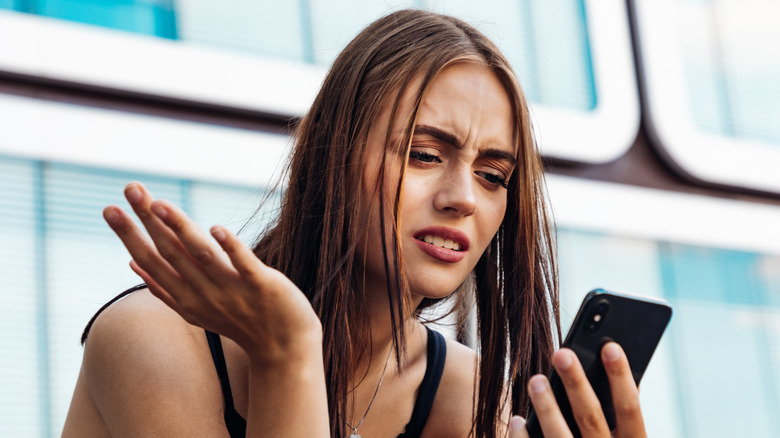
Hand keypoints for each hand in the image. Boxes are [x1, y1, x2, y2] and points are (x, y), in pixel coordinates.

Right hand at [103, 182, 321, 365]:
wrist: (283, 347)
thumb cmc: (238, 321)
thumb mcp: (194, 309)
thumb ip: (164, 288)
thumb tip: (132, 262)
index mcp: (185, 297)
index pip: (150, 261)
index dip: (129, 235)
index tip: (109, 208)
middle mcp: (203, 294)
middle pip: (169, 252)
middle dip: (145, 221)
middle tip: (129, 188)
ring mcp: (231, 290)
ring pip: (201, 254)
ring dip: (180, 227)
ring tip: (160, 203)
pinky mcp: (261, 285)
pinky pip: (242, 263)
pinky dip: (230, 246)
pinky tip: (216, 228)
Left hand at [510, 343, 645, 437]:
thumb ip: (620, 416)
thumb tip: (609, 365)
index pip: (630, 409)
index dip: (621, 377)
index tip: (609, 345)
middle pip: (591, 418)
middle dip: (576, 384)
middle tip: (562, 352)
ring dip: (547, 407)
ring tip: (535, 380)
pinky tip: (518, 420)